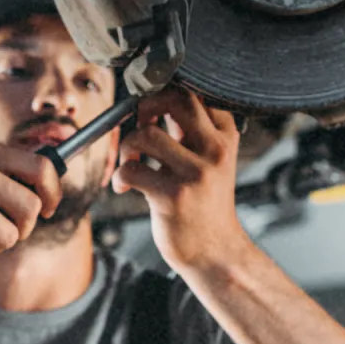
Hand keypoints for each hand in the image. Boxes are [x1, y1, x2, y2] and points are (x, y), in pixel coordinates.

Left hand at [111, 87, 250, 273]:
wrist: (215, 251)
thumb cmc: (204, 205)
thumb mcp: (209, 161)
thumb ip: (189, 132)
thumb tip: (155, 101)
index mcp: (225, 137)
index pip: (197, 92)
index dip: (165, 92)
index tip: (150, 109)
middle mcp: (215, 150)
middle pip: (176, 99)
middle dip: (145, 105)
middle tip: (138, 124)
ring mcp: (196, 173)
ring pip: (145, 134)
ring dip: (126, 146)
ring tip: (130, 162)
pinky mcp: (174, 196)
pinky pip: (131, 169)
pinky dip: (119, 175)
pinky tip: (124, 186)